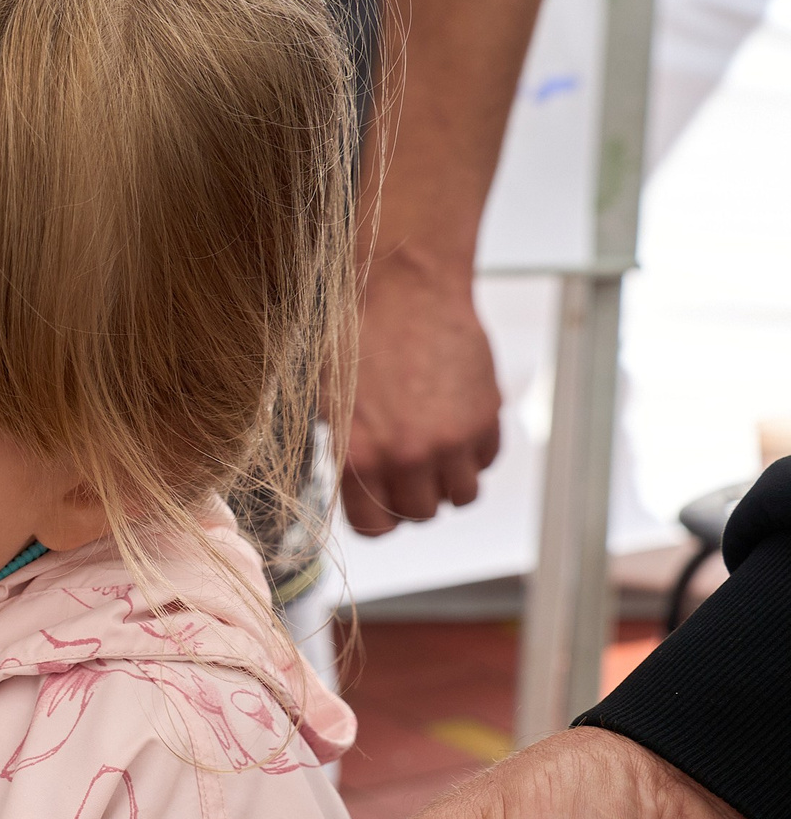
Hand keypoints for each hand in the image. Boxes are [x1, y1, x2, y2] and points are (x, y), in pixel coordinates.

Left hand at [340, 248, 501, 535]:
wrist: (403, 289)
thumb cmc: (356, 339)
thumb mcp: (330, 406)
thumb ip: (350, 456)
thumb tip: (362, 491)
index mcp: (358, 458)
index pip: (376, 529)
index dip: (379, 519)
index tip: (382, 505)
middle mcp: (406, 456)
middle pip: (422, 515)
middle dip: (415, 497)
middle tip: (408, 469)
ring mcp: (450, 439)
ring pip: (463, 496)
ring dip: (450, 481)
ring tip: (436, 450)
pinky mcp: (485, 417)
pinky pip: (487, 461)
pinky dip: (476, 452)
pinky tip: (457, 422)